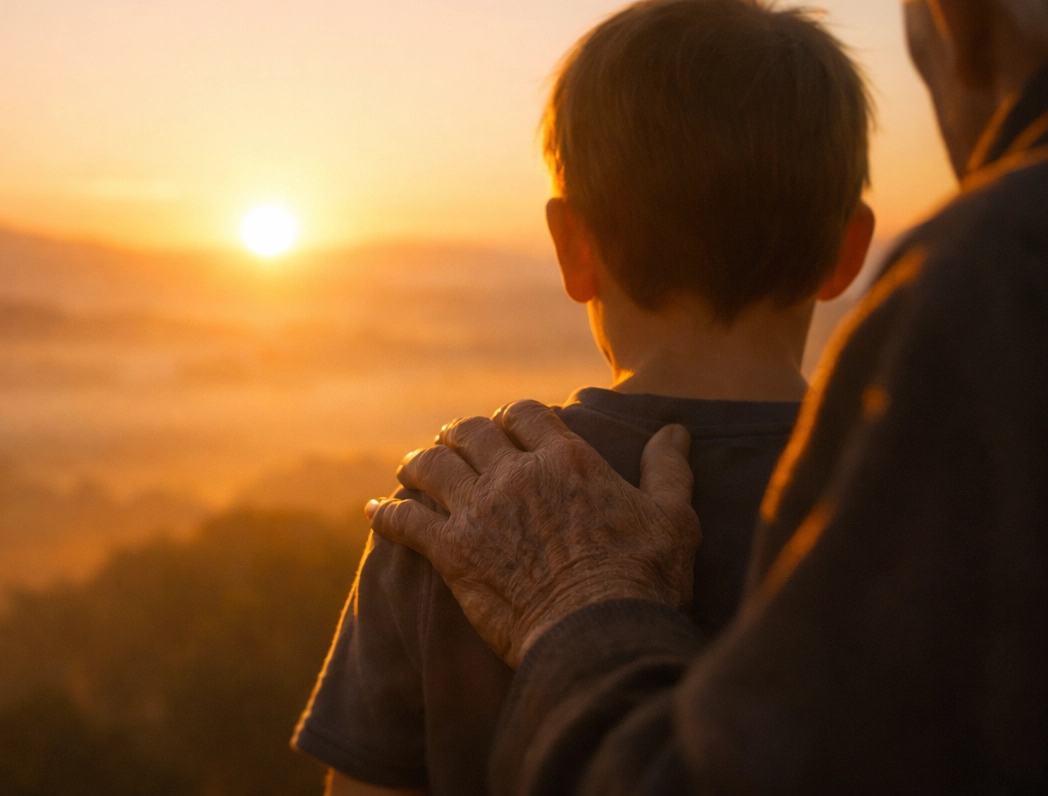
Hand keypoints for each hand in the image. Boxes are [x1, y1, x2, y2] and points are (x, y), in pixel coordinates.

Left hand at [366, 400, 698, 667]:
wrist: (599, 634)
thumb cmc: (644, 578)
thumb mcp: (673, 517)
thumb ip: (668, 469)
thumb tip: (674, 431)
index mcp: (566, 458)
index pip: (526, 413)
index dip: (513, 415)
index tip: (508, 425)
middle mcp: (516, 474)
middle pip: (472, 431)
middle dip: (460, 433)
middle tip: (453, 442)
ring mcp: (479, 511)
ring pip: (430, 466)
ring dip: (417, 463)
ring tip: (410, 469)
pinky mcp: (451, 552)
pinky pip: (404, 521)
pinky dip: (385, 513)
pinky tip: (373, 511)